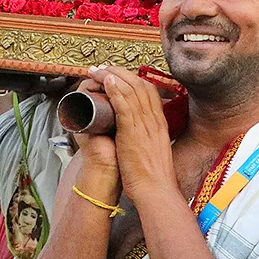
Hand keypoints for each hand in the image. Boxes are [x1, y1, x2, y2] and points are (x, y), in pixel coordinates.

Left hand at [90, 66, 175, 205]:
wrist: (157, 190)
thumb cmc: (154, 176)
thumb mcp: (155, 150)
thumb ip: (147, 139)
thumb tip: (139, 135)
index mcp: (159, 123)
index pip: (149, 90)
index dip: (132, 78)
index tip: (118, 74)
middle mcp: (154, 120)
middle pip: (139, 85)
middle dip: (120, 73)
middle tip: (103, 68)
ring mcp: (145, 125)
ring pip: (131, 91)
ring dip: (113, 76)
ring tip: (99, 70)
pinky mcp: (133, 133)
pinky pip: (125, 105)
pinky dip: (116, 91)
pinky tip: (107, 82)